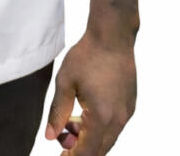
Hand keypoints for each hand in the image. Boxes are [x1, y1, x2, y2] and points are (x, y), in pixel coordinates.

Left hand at [44, 33, 136, 153]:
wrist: (113, 35)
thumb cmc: (87, 55)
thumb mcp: (65, 82)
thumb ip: (57, 112)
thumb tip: (50, 136)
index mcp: (101, 117)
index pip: (87, 153)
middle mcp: (118, 119)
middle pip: (99, 150)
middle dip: (79, 149)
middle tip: (62, 138)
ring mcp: (127, 113)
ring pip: (107, 139)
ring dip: (89, 138)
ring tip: (70, 121)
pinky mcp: (130, 105)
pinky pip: (114, 127)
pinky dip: (99, 128)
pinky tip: (84, 113)